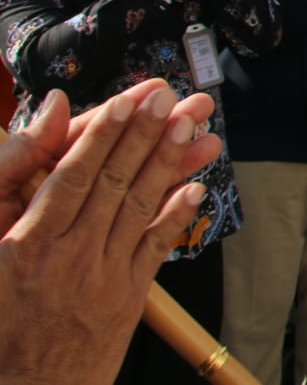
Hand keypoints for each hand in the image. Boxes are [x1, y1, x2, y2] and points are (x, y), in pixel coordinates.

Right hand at [0, 82, 219, 384]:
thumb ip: (7, 177)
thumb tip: (48, 115)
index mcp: (25, 243)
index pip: (73, 174)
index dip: (104, 134)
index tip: (129, 100)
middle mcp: (68, 256)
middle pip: (113, 181)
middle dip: (144, 135)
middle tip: (171, 97)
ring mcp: (101, 278)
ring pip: (138, 207)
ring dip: (167, 163)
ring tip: (192, 126)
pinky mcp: (125, 300)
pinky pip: (154, 250)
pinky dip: (176, 217)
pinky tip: (196, 188)